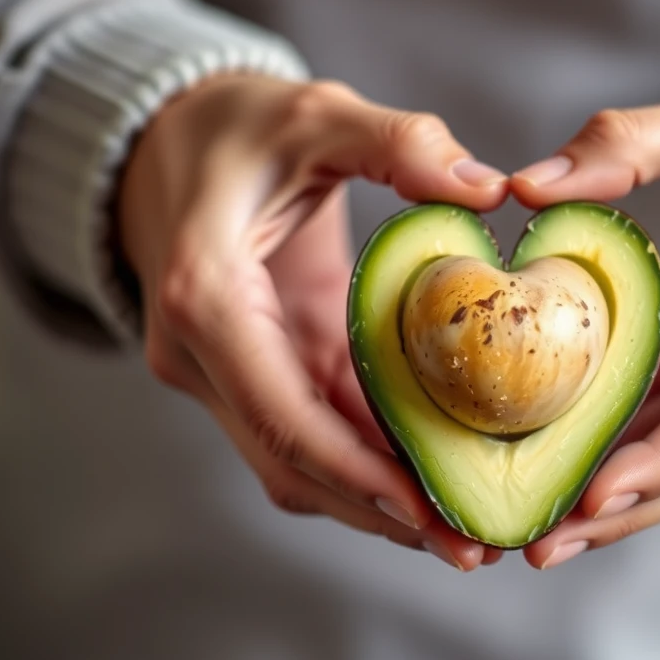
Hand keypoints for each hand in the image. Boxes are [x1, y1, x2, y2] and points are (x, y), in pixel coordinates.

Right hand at [118, 73, 507, 569]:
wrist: (170, 143)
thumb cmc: (237, 127)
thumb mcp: (315, 114)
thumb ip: (398, 143)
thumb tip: (488, 190)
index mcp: (205, 296)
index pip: (280, 412)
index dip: (354, 472)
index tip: (427, 510)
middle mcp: (199, 354)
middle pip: (291, 461)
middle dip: (380, 510)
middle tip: (471, 546)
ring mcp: (220, 373)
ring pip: (297, 464)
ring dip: (376, 502)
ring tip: (463, 531)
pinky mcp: (252, 372)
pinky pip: (308, 432)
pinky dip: (366, 462)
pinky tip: (431, 475)